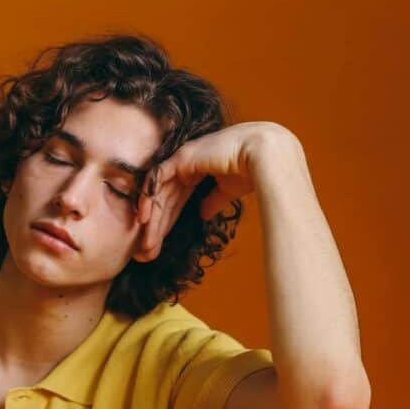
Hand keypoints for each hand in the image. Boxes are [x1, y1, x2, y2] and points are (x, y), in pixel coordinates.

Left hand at [132, 121, 301, 261]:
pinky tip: (144, 219)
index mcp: (197, 169)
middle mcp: (186, 163)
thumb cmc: (252, 170)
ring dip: (150, 218)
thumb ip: (213, 200)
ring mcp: (182, 159)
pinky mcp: (181, 158)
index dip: (166, 221)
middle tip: (145, 251)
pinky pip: (156, 179)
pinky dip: (148, 198)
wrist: (265, 157)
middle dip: (155, 225)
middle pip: (164, 198)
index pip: (175, 198)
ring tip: (144, 243)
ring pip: (157, 192)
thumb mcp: (228, 190)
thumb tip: (203, 213)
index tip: (158, 243)